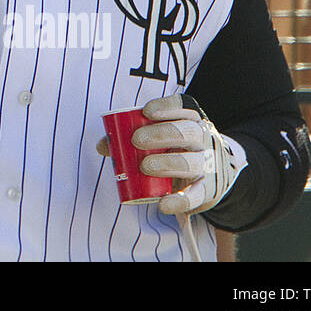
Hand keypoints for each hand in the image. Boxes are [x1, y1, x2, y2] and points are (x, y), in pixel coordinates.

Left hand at [97, 93, 247, 214]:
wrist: (207, 179)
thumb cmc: (175, 150)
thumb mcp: (159, 139)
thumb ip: (130, 137)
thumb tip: (104, 145)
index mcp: (190, 120)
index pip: (184, 107)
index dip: (167, 106)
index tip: (146, 111)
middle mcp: (203, 139)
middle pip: (188, 131)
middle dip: (162, 134)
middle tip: (137, 140)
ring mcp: (207, 165)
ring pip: (193, 161)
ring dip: (168, 163)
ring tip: (145, 166)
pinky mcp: (206, 190)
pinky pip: (195, 195)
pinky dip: (179, 200)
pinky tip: (163, 203)